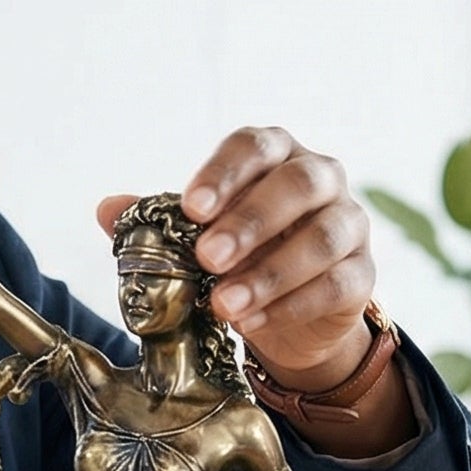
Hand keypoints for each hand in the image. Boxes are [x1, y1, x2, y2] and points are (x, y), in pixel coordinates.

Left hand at [98, 128, 375, 388]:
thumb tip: (106, 209)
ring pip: (323, 237)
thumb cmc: (237, 257)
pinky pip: (338, 284)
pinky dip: (293, 305)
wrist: (286, 316)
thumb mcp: (193, 237)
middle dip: (251, 220)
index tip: (191, 209)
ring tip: (223, 303)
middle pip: (299, 183)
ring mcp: (349, 224)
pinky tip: (252, 324)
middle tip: (207, 257)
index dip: (224, 173)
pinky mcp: (363, 274)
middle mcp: (321, 179)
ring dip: (270, 272)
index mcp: (276, 156)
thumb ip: (156, 221)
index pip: (255, 146)